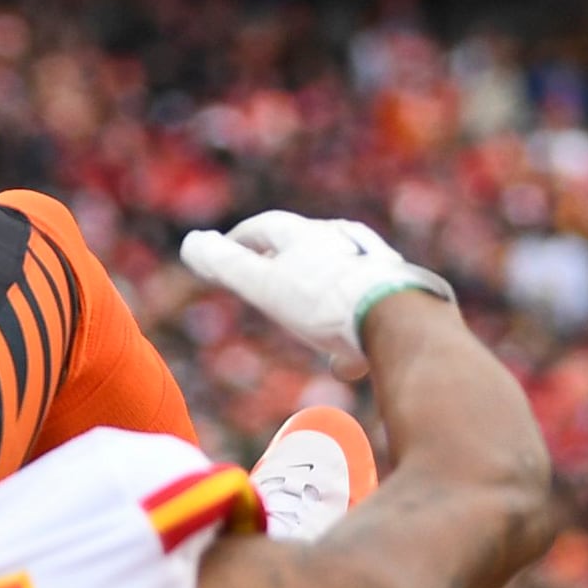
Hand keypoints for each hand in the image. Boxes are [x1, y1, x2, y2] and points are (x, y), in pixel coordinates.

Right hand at [178, 212, 455, 366]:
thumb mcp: (263, 285)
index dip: (241, 239)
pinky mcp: (395, 292)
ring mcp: (371, 264)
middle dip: (283, 262)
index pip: (265, 226)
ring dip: (316, 294)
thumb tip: (191, 243)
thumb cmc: (322, 302)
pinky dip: (346, 327)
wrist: (396, 317)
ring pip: (336, 276)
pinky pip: (363, 309)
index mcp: (305, 235)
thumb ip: (225, 265)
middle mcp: (341, 240)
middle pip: (304, 246)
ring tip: (306, 320)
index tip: (227, 250)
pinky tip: (346, 360)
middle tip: (266, 279)